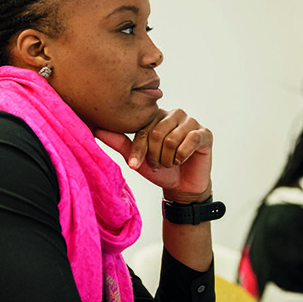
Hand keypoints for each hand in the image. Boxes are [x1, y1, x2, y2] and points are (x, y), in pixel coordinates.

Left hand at [96, 108, 212, 201]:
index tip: (135, 165)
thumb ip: (120, 142)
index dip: (139, 149)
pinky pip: (190, 140)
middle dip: (156, 156)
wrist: (182, 186)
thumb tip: (97, 129)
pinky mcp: (205, 133)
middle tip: (159, 165)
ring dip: (169, 158)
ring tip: (171, 163)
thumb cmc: (160, 170)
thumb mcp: (137, 158)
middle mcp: (175, 115)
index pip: (143, 128)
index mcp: (157, 116)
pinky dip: (182, 155)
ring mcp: (191, 122)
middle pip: (158, 133)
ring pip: (172, 139)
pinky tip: (182, 161)